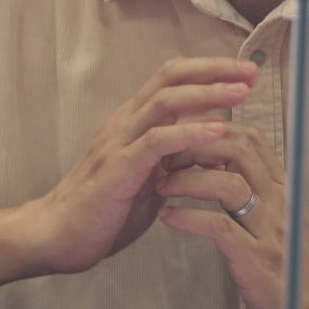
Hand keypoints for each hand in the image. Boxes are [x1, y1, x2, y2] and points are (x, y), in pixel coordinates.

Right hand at [21, 57, 256, 276]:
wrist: (56, 237)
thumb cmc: (102, 211)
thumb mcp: (147, 181)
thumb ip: (174, 162)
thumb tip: (214, 154)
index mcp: (132, 122)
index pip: (172, 80)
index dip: (209, 71)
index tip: (244, 73)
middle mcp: (125, 122)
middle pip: (171, 78)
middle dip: (214, 71)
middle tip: (252, 72)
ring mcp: (119, 142)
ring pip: (165, 102)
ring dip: (207, 94)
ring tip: (240, 93)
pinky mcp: (117, 168)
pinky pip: (156, 142)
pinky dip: (188, 133)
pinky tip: (216, 131)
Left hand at [155, 123, 308, 308]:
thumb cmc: (298, 272)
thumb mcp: (285, 223)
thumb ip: (262, 197)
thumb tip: (229, 173)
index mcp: (285, 190)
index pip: (253, 138)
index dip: (215, 130)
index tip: (186, 138)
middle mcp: (280, 202)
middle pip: (238, 149)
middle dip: (196, 145)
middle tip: (166, 156)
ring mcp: (270, 228)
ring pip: (227, 182)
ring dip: (186, 179)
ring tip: (160, 185)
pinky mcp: (255, 258)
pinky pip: (217, 226)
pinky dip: (187, 217)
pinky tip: (167, 217)